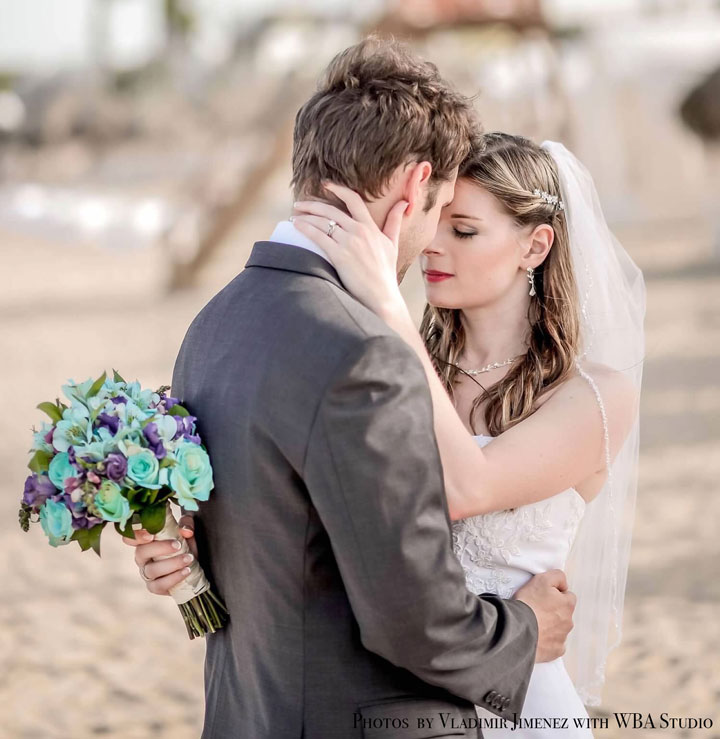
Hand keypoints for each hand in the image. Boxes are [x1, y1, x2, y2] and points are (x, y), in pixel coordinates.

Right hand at [121, 513, 197, 595]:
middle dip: (160, 548)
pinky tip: (187, 571)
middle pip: (141, 552)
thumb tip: (186, 531)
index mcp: (145, 540)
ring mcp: (146, 573)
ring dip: (172, 563)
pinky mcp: (155, 587)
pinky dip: (174, 578)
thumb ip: (187, 524)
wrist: (195, 564)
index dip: (135, 536)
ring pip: (151, 570)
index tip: (150, 535)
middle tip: (178, 545)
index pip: (130, 537)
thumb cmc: (185, 544)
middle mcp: (142, 557)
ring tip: (188, 558)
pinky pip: (159, 585)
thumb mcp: (187, 529)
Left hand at [292, 183, 408, 318]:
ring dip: (305, 216)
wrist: (382, 296)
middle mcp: (359, 231)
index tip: (325, 185)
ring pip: (323, 222)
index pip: (353, 200)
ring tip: (294, 216)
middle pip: (331, 210)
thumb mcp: (392, 244)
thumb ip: (395, 222)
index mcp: (370, 227)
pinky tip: (296, 225)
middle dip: (312, 205)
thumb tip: (404, 203)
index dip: (338, 189)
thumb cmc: (386, 272)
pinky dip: (305, 229)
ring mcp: (349, 243)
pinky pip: (319, 237)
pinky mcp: (339, 255)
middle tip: (299, 204)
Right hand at [514, 569, 575, 662]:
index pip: (568, 596)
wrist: (517, 629)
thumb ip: (557, 576)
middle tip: (536, 609)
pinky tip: (536, 636)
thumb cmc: (529, 603)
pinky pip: (554, 644)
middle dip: (553, 611)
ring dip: (550, 626)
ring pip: (559, 629)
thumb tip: (563, 585)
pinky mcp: (555, 651)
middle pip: (564, 613)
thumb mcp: (542, 579)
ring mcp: (563, 638)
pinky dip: (547, 641)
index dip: (555, 594)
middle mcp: (569, 622)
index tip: (543, 596)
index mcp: (568, 604)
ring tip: (533, 623)